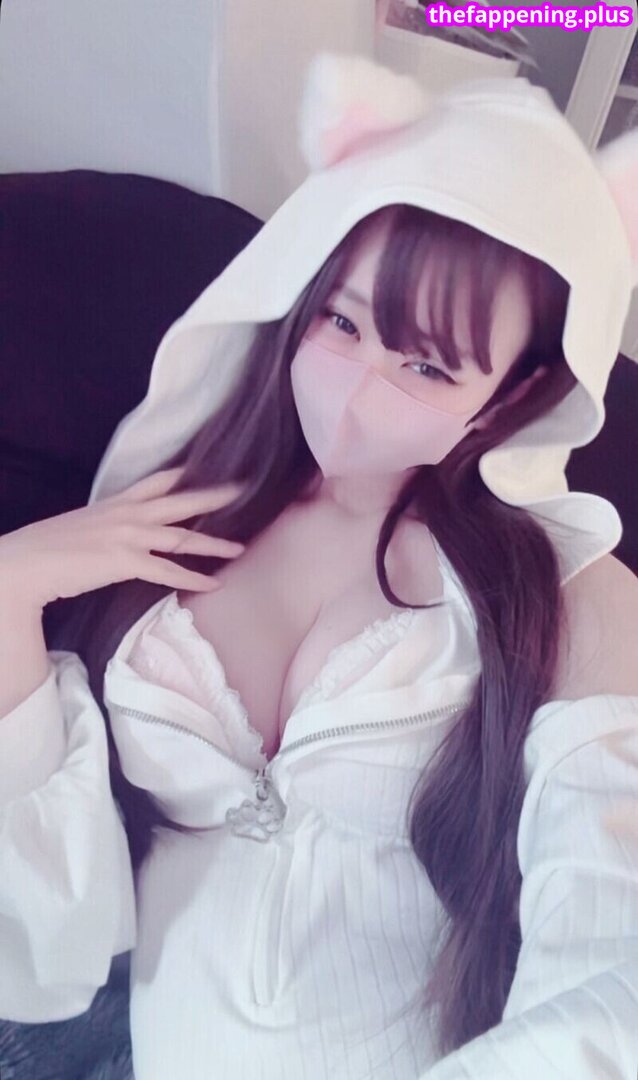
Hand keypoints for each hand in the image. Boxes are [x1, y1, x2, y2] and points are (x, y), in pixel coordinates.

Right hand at [0, 468, 246, 610]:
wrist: (29, 563)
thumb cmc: (49, 548)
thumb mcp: (84, 525)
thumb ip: (108, 525)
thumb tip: (119, 536)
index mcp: (117, 502)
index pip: (159, 480)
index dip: (187, 474)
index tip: (211, 469)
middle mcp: (128, 513)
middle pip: (182, 500)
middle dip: (215, 496)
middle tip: (244, 490)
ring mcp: (128, 535)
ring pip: (183, 536)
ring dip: (215, 544)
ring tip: (240, 549)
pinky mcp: (125, 561)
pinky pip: (169, 571)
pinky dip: (193, 579)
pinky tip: (212, 584)